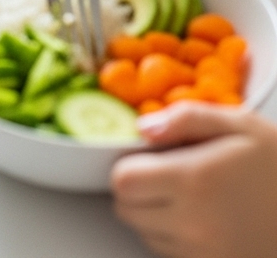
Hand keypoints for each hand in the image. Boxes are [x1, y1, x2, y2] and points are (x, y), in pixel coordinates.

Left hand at [112, 103, 276, 257]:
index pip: (123, 181)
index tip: (148, 155)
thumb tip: (142, 129)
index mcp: (194, 181)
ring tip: (190, 194)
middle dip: (137, 188)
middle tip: (165, 172)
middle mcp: (192, 224)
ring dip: (153, 213)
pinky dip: (173, 235)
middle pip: (126, 210)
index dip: (129, 164)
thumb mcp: (239, 124)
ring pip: (144, 233)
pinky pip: (167, 253)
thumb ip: (185, 118)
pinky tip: (200, 217)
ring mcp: (200, 255)